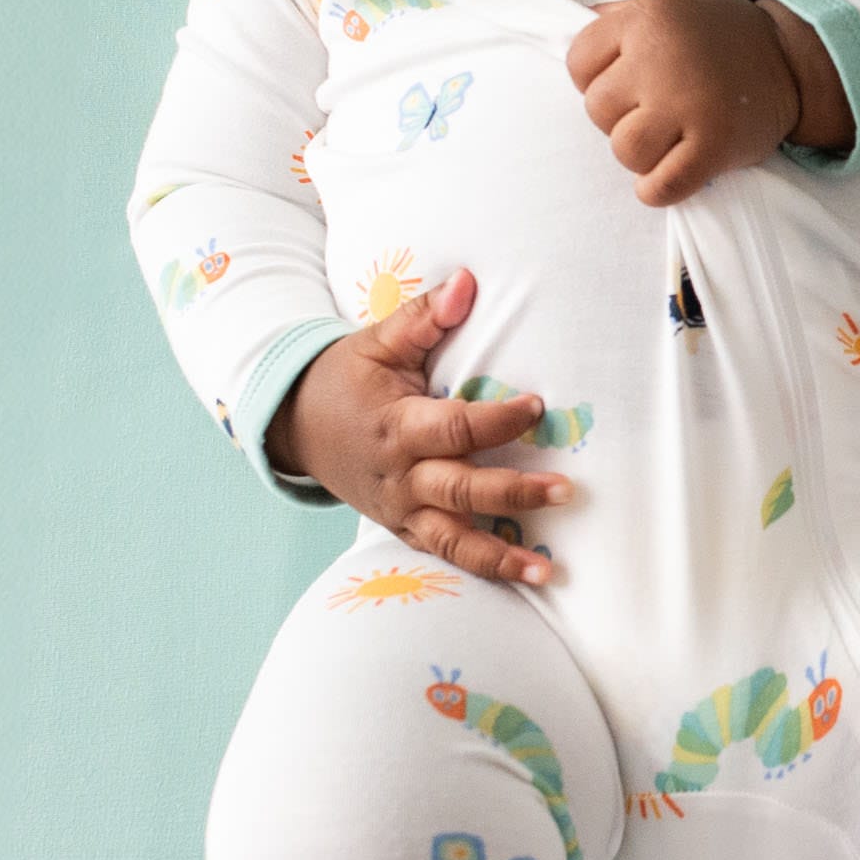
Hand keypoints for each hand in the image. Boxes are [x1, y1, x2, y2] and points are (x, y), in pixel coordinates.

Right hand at [262, 264, 572, 581]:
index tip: (538, 406)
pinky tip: (524, 577)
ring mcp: (400, 509)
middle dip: (513, 492)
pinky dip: (481, 568)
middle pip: (461, 490)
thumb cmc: (345, 378)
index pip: (454, 428)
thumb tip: (467, 282)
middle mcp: (400, 476)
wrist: (294, 424)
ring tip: (547, 571)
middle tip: (565, 489)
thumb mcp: (377, 341)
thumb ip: (424, 317)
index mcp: (396, 427)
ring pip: (453, 539)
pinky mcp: (402, 528)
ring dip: (501, 557)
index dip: (497, 420)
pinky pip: (443, 554)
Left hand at [565, 0, 852, 203]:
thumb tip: (568, 26)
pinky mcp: (715, 144)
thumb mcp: (669, 6)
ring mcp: (689, 103)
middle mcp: (662, 58)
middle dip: (620, 117)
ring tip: (667, 140)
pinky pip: (662, 185)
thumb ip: (620, 19)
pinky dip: (657, 190)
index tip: (627, 85)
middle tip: (655, 111)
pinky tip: (670, 176)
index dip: (595, 80)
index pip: (578, 63)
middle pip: (598, 110)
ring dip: (641, 155)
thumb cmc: (720, 36)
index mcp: (646, 19)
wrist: (790, 59)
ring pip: (624, 149)